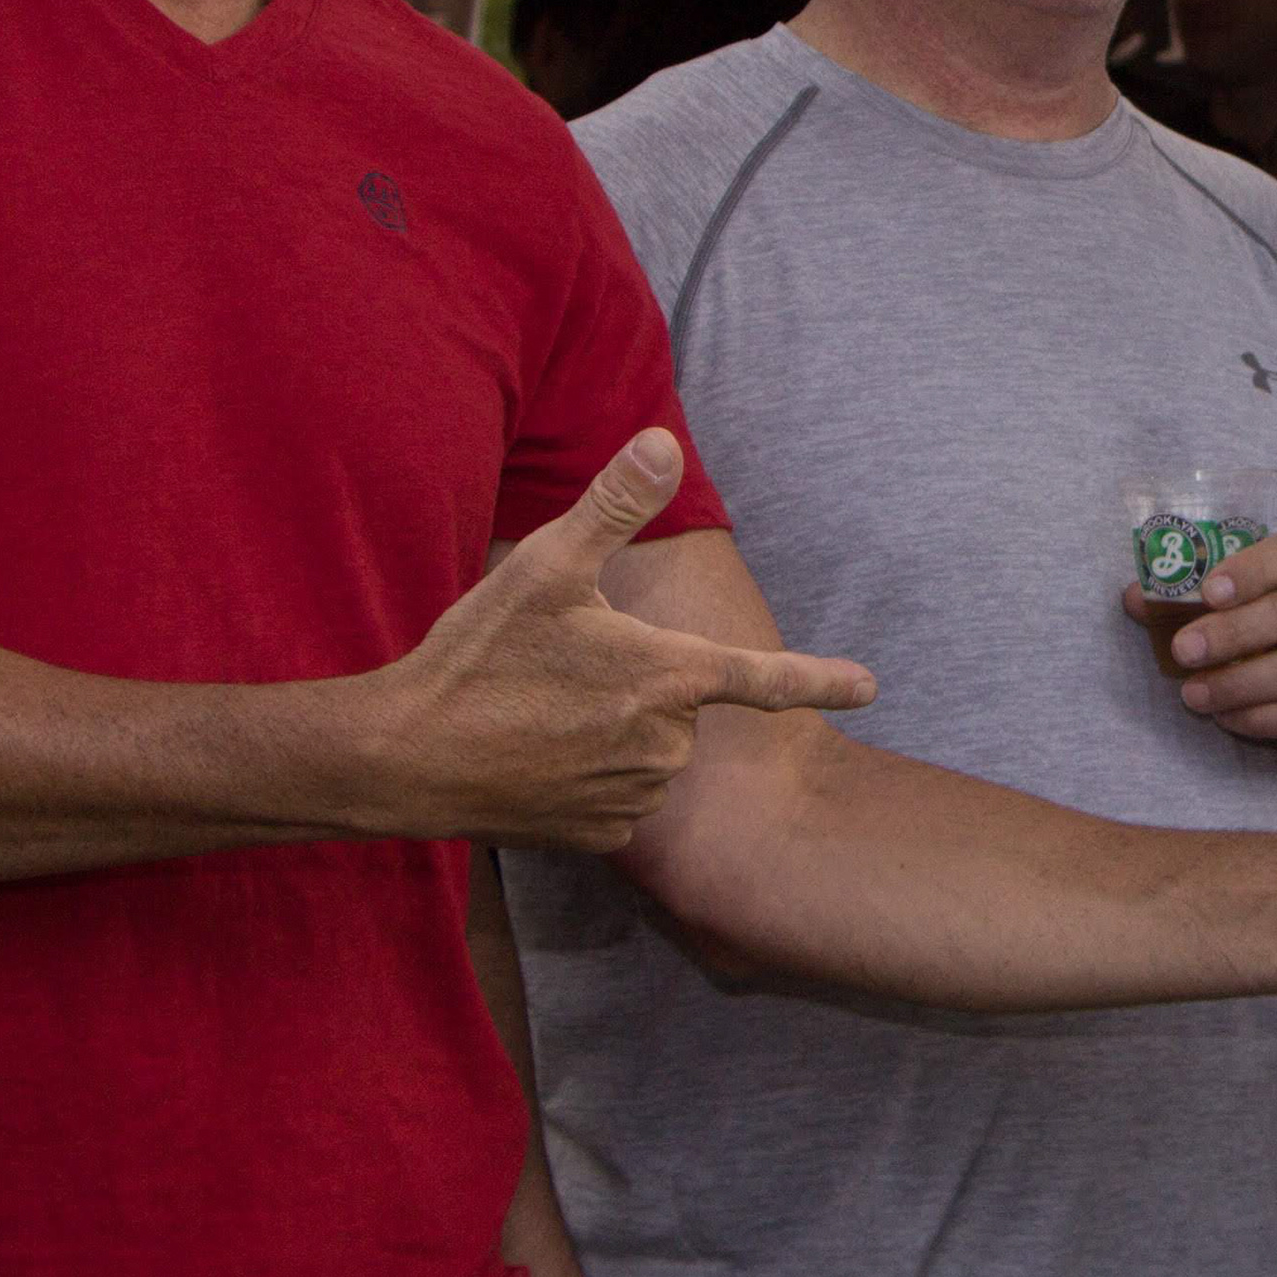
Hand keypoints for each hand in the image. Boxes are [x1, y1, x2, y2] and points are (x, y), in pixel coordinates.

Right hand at [375, 431, 875, 850]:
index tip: (870, 685)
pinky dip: (587, 778)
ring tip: (536, 716)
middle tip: (556, 674)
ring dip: (609, 733)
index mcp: (668, 676)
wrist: (405, 758)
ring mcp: (635, 795)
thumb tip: (665, 440)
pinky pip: (617, 798)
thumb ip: (614, 506)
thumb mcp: (545, 567)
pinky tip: (535, 760)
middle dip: (634, 686)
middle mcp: (665, 743)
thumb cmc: (477, 657)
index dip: (822, 678)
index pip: (765, 677)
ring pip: (648, 752)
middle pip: (678, 706)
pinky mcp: (601, 836)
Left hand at [1125, 528, 1276, 767]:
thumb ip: (1208, 594)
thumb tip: (1134, 598)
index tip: (1206, 593)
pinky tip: (1227, 717)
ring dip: (1237, 684)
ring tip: (1193, 694)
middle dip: (1231, 634)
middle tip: (1183, 651)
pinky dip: (1261, 718)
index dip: (1250, 570)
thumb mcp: (1270, 596)